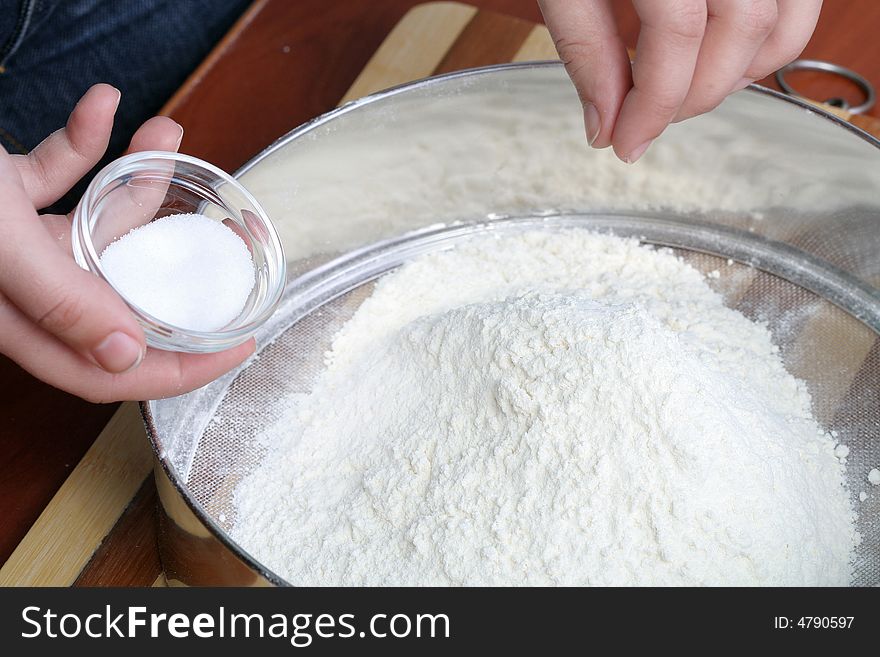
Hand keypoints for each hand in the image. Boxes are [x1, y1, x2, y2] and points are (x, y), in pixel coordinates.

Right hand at [0, 84, 253, 402]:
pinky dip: (81, 140)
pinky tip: (103, 105)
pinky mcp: (0, 195)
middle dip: (174, 263)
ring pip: (94, 223)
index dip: (181, 367)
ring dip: (134, 179)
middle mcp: (21, 288)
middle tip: (228, 250)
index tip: (241, 344)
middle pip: (119, 294)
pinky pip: (55, 173)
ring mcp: (11, 241)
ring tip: (167, 133)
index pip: (110, 369)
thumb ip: (57, 299)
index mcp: (17, 320)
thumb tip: (125, 355)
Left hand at [539, 0, 821, 161]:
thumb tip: (605, 126)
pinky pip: (797, 2)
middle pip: (738, 32)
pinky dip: (765, 44)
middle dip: (690, 97)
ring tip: (681, 97)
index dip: (653, 105)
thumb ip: (587, 50)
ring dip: (735, 78)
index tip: (625, 143)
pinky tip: (718, 61)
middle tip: (646, 122)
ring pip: (782, 22)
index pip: (678, 37)